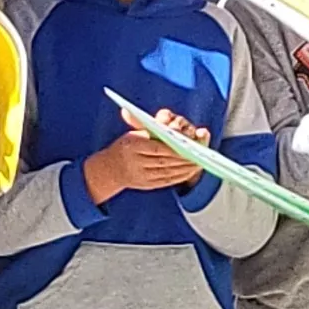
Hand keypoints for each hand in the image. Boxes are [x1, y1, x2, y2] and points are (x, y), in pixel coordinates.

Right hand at [84, 109, 204, 201]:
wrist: (109, 170)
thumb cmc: (126, 146)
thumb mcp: (132, 133)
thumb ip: (150, 129)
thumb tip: (167, 123)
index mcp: (132, 145)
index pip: (157, 148)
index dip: (174, 149)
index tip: (188, 146)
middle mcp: (135, 162)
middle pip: (164, 161)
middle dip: (183, 158)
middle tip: (199, 154)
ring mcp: (141, 176)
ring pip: (167, 172)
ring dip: (185, 168)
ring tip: (198, 162)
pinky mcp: (147, 185)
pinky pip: (167, 181)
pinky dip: (180, 176)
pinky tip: (190, 171)